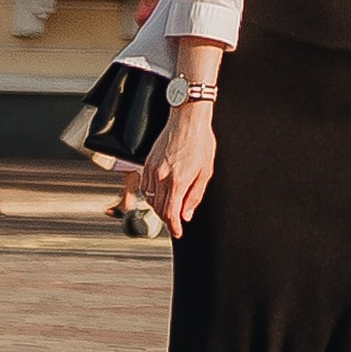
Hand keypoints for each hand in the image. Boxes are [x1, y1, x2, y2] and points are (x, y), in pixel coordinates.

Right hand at [142, 104, 216, 239]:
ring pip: (149, 200)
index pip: (170, 214)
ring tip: (169, 209)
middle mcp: (161, 178)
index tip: (177, 232)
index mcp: (177, 181)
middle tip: (176, 222)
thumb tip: (186, 215)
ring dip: (158, 208)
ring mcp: (152, 170)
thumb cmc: (200, 141)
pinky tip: (159, 195)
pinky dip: (150, 196)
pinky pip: (144, 187)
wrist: (187, 118)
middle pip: (159, 209)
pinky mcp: (147, 163)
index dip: (174, 227)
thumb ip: (195, 196)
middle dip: (167, 219)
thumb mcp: (205, 171)